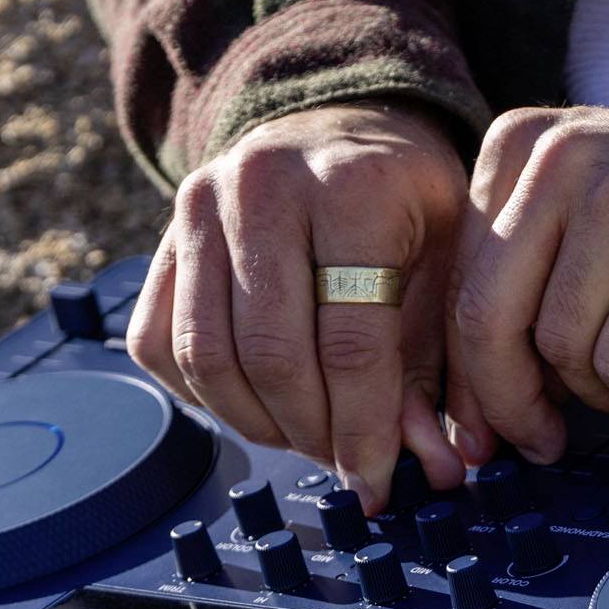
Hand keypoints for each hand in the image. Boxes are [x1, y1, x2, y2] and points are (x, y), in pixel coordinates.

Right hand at [128, 100, 468, 510]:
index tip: (376, 482)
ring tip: (303, 437)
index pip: (350, 341)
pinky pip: (159, 346)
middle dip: (310, 433)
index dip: (363, 430)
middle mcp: (263, 186)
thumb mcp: (450, 267)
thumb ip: (443, 366)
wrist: (338, 125)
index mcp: (353, 185)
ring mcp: (199, 208)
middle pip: (271, 355)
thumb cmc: (406, 204)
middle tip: (342, 463)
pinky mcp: (160, 237)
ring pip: (207, 357)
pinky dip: (203, 396)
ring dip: (255, 423)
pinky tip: (256, 403)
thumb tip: (437, 469)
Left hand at [446, 99, 608, 463]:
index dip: (467, 370)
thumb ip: (526, 260)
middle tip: (539, 440)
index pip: (460, 280)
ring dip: (596, 393)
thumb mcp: (589, 193)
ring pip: (558, 346)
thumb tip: (474, 386)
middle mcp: (558, 161)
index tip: (485, 422)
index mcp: (518, 144)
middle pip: (487, 317)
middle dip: (508, 401)